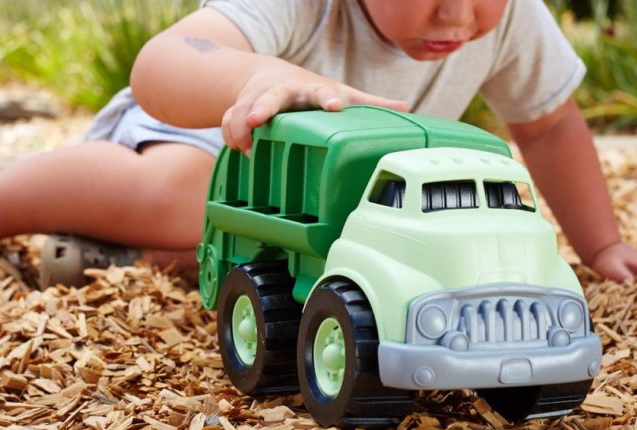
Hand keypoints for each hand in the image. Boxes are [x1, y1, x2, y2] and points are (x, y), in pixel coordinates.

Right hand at [221, 60, 407, 154]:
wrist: (267, 74)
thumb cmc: (311, 91)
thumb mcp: (340, 92)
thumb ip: (370, 102)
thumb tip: (406, 108)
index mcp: (312, 89)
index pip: (322, 91)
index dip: (328, 99)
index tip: (334, 106)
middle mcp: (284, 91)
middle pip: (271, 96)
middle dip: (262, 108)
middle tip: (257, 121)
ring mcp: (259, 98)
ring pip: (243, 109)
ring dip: (240, 127)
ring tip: (244, 146)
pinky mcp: (239, 107)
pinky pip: (229, 120)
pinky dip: (230, 133)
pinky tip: (236, 149)